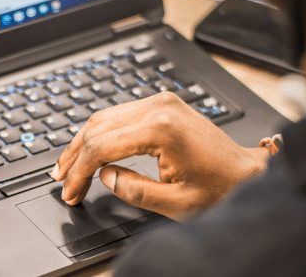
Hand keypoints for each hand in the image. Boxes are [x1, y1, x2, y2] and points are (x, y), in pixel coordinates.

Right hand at [51, 92, 268, 218]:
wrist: (245, 172)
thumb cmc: (219, 187)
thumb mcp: (176, 203)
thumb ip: (135, 191)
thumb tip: (105, 177)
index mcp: (162, 128)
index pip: (102, 146)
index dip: (80, 172)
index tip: (70, 191)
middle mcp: (159, 107)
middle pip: (97, 127)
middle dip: (75, 157)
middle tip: (61, 182)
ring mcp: (160, 101)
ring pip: (103, 118)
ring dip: (82, 144)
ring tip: (67, 169)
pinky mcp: (161, 104)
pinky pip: (118, 115)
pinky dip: (99, 134)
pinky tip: (89, 152)